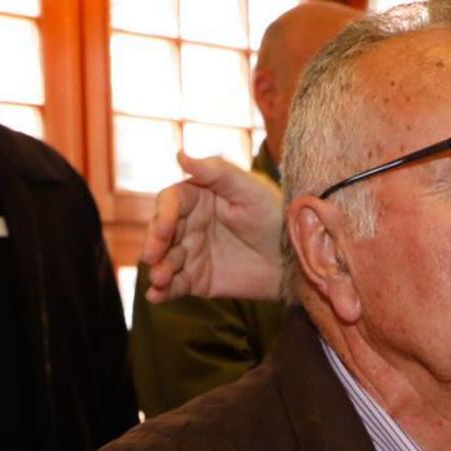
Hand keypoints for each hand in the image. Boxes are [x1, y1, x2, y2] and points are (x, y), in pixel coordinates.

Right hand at [140, 152, 284, 302]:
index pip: (170, 202)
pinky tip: (157, 296)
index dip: (162, 214)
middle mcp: (190, 224)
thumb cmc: (277, 215)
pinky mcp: (197, 279)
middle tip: (152, 256)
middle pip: (160, 232)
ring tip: (160, 279)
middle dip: (153, 244)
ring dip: (157, 269)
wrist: (297, 258)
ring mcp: (192, 253)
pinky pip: (174, 286)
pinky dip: (162, 291)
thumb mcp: (251, 190)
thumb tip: (179, 154)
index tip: (163, 229)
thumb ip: (217, 172)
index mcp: (200, 197)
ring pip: (164, 260)